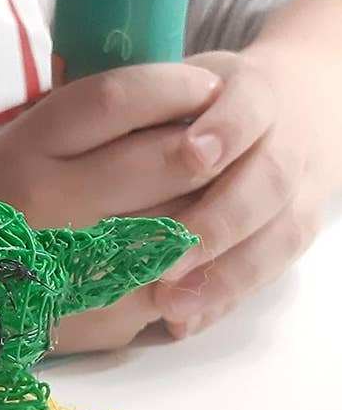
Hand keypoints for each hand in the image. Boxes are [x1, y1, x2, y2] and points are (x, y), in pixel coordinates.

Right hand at [0, 62, 221, 350]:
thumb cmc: (10, 208)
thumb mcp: (28, 147)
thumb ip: (93, 122)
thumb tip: (185, 97)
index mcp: (25, 150)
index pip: (117, 99)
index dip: (174, 86)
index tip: (207, 86)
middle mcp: (50, 203)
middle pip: (166, 156)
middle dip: (212, 143)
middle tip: (227, 139)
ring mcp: (80, 263)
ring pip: (186, 215)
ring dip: (217, 198)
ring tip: (220, 189)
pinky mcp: (108, 313)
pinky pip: (183, 273)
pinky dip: (202, 255)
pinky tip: (198, 244)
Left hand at [153, 42, 341, 337]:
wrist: (283, 112)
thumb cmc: (202, 103)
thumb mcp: (178, 88)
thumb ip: (142, 109)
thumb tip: (108, 128)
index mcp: (254, 90)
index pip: (250, 104)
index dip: (227, 128)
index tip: (194, 153)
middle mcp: (287, 139)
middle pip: (268, 180)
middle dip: (218, 220)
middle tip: (166, 256)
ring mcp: (300, 187)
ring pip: (280, 232)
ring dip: (224, 273)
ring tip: (169, 303)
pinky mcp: (300, 229)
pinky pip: (273, 268)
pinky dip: (227, 295)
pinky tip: (183, 321)